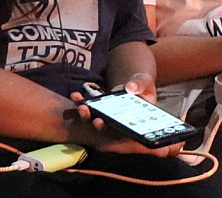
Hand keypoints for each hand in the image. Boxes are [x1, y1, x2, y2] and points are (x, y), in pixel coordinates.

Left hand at [66, 83, 181, 157]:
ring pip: (96, 122)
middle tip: (97, 120)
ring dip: (88, 116)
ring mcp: (108, 119)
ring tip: (83, 107)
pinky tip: (76, 96)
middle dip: (101, 127)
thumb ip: (140, 84)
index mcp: (136, 124)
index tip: (110, 132)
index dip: (118, 137)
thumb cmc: (143, 86)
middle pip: (110, 131)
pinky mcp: (99, 111)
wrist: (133, 83)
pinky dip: (81, 103)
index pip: (129, 135)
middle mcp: (120, 125)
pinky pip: (89, 109)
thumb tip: (131, 87)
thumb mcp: (145, 83)